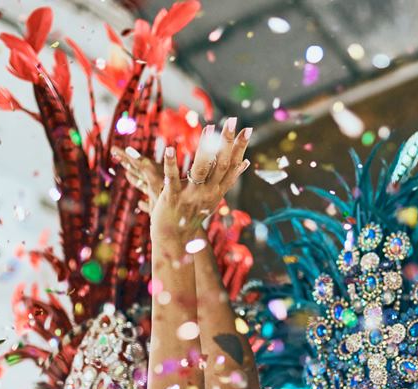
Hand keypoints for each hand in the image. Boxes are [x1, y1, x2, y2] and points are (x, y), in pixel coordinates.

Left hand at [113, 119, 250, 235]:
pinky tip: (170, 147)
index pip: (233, 165)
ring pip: (201, 169)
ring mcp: (192, 195)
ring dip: (206, 149)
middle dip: (228, 142)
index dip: (240, 148)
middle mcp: (209, 192)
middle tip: (233, 121)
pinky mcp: (173, 198)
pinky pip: (172, 177)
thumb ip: (228, 179)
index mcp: (219, 190)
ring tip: (209, 128)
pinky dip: (171, 162)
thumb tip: (246, 163)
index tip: (248, 129)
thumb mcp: (214, 197)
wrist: (175, 239)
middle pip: (222, 164)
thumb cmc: (193, 214)